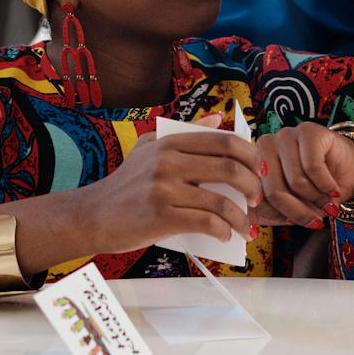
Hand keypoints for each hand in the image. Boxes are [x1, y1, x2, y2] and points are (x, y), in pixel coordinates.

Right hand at [79, 116, 262, 252]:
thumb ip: (184, 133)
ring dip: (242, 218)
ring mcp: (164, 188)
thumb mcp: (150, 149)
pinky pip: (206, 222)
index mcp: (170, 141)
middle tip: (257, 200)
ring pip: (222, 201)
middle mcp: (168, 161)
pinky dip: (223, 231)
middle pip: (230, 168)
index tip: (260, 170)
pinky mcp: (160, 216)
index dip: (251, 154)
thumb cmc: (125, 184)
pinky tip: (225, 236)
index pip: (224, 140)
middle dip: (253, 186)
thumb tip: (216, 118)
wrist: (93, 215)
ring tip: (247, 228)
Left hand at [249, 123, 353, 229]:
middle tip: (314, 219)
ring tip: (326, 203)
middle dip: (297, 211)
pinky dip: (326, 185)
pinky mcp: (308, 130)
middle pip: (274, 190)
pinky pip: (313, 167)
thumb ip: (267, 214)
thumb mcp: (287, 209)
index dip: (275, 215)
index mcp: (252, 164)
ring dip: (316, 199)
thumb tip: (249, 228)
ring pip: (296, 181)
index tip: (291, 222)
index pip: (254, 197)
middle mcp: (265, 145)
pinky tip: (333, 190)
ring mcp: (286, 135)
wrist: (348, 172)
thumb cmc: (314, 191)